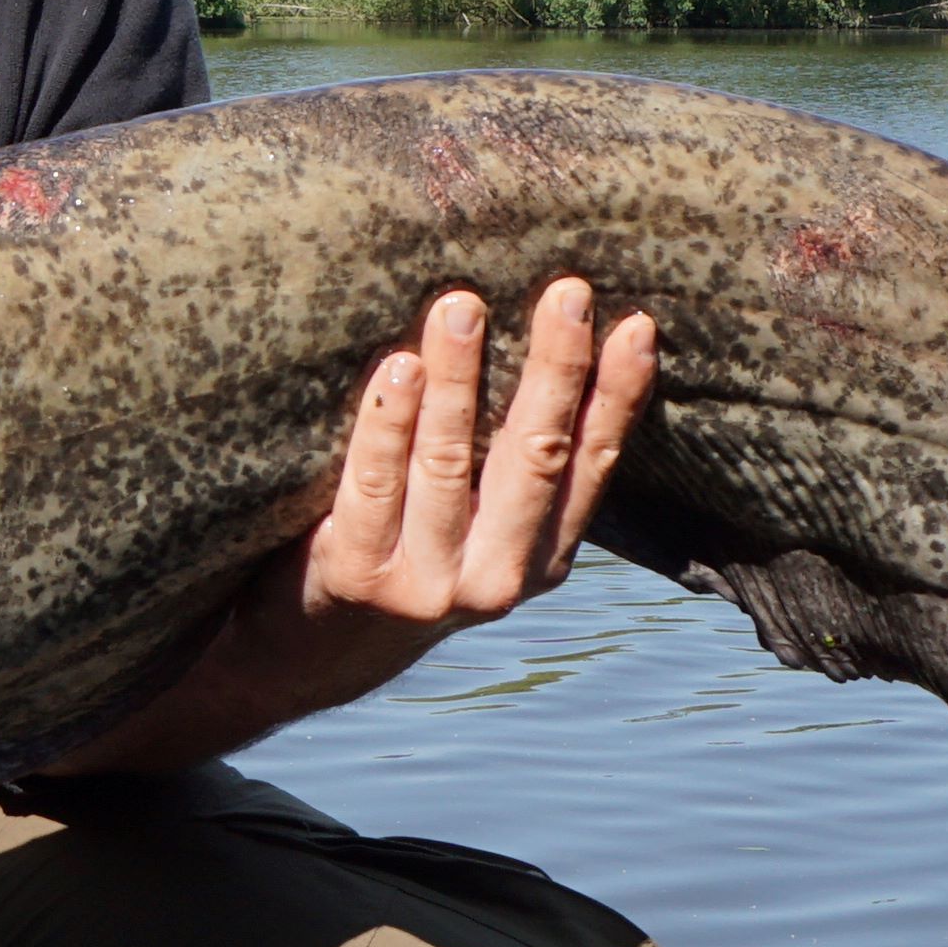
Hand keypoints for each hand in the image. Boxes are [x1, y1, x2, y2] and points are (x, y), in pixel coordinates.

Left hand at [52, 279, 662, 775]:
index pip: (592, 465)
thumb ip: (513, 466)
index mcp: (542, 558)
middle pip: (534, 456)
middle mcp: (497, 578)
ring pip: (448, 462)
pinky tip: (399, 368)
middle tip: (566, 293)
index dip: (618, 397)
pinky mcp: (356, 576)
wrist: (312, 653)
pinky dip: (387, 422)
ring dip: (459, 379)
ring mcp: (426, 583)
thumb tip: (558, 343)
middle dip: (553, 369)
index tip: (635, 325)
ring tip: (461, 306)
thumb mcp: (481, 529)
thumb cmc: (407, 554)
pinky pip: (374, 483)